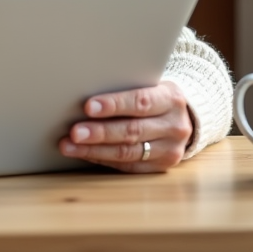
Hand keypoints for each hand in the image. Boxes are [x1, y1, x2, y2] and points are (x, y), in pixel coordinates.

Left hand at [58, 80, 192, 172]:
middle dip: (100, 132)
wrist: (182, 117)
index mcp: (171, 98)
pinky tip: (84, 154)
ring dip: (94, 150)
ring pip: (128, 152)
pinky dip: (103, 159)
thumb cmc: (154, 96)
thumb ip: (125, 90)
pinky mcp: (161, 166)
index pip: (140, 102)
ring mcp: (170, 149)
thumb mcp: (149, 85)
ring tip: (70, 146)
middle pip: (132, 130)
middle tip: (74, 132)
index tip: (88, 106)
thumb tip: (85, 99)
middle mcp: (174, 126)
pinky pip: (128, 166)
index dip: (114, 105)